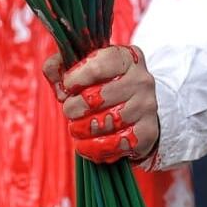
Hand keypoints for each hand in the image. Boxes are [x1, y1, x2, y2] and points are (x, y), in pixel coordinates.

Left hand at [42, 45, 158, 162]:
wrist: (137, 106)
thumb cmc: (104, 85)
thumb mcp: (83, 67)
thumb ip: (60, 67)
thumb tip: (58, 83)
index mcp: (126, 58)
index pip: (96, 67)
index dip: (73, 80)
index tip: (67, 87)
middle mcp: (141, 80)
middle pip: (95, 98)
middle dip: (73, 108)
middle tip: (70, 111)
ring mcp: (147, 107)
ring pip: (103, 123)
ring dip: (81, 129)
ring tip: (77, 128)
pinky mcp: (148, 132)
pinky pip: (114, 145)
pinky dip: (93, 148)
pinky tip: (86, 144)